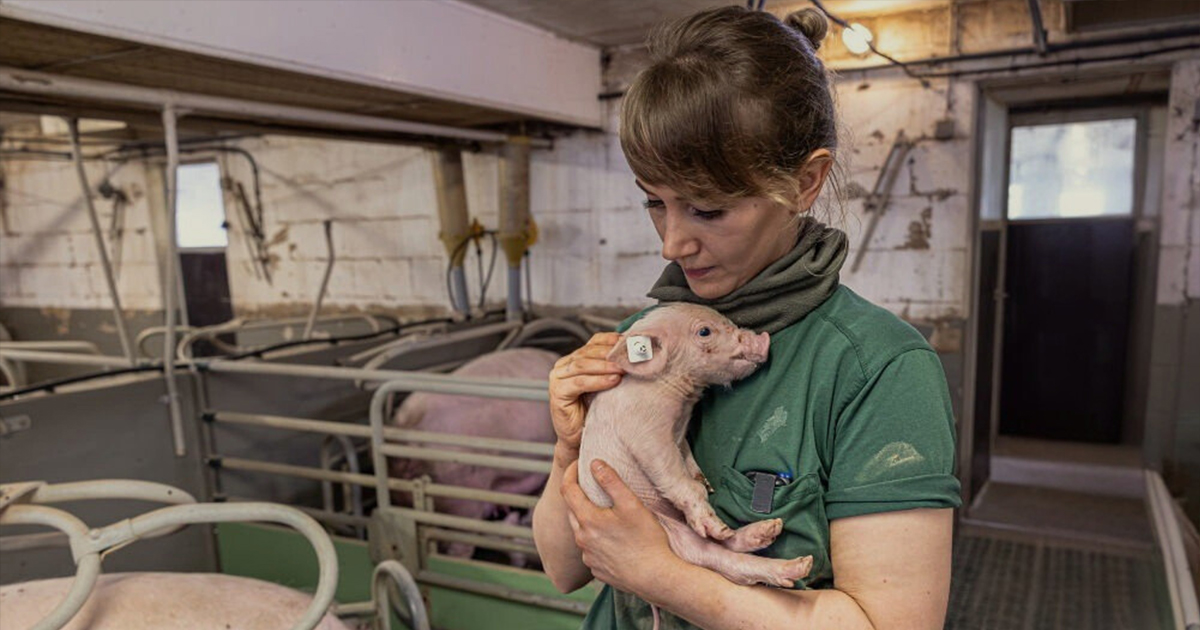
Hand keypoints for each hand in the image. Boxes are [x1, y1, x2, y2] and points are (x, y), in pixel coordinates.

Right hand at [549, 333, 623, 461]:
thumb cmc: (593, 411)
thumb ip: (611, 368)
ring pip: (583, 365)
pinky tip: (613, 381)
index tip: (628, 342)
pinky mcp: (557, 392)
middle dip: (610, 354)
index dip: (610, 340)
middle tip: (629, 357)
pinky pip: (580, 383)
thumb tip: (633, 355)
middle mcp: (563, 365)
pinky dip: (598, 381)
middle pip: (588, 352)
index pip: (593, 342)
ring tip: (623, 369)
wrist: (578, 437)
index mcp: (574, 359)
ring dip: (605, 366)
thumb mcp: (605, 384)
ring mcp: (557, 378)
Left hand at [560, 459, 677, 593]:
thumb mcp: (631, 503)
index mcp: (587, 520)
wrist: (655, 577)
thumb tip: (594, 463)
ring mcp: (588, 556)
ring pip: (581, 530)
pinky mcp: (596, 569)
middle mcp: (582, 539)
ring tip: (605, 511)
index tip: (580, 464)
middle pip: (572, 510)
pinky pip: (590, 548)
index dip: (570, 472)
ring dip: (587, 517)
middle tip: (592, 484)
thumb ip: (610, 480)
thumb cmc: (646, 539)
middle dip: (578, 494)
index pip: (567, 489)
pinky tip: (611, 537)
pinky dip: (596, 538)